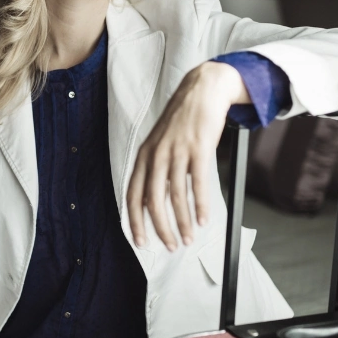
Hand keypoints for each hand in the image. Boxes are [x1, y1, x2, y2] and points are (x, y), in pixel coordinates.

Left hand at [127, 61, 248, 250]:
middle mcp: (156, 156)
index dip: (135, 222)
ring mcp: (177, 152)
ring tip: (189, 238)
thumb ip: (153, 172)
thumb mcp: (160, 144)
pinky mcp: (198, 149)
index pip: (133, 196)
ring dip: (183, 222)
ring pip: (176, 197)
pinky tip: (204, 219)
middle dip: (161, 229)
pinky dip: (200, 205)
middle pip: (153, 201)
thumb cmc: (181, 122)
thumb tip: (150, 203)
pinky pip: (198, 184)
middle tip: (172, 246)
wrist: (202, 91)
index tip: (141, 242)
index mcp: (144, 156)